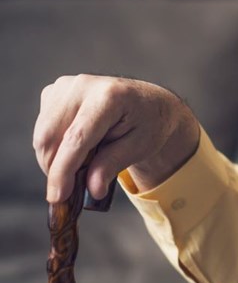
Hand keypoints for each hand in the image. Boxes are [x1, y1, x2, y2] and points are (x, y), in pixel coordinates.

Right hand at [33, 74, 200, 202]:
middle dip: (56, 169)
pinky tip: (78, 148)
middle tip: (73, 187)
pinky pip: (43, 129)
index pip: (76, 138)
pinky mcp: (54, 92)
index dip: (63, 170)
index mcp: (110, 96)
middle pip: (50, 137)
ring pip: (43, 135)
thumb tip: (92, 190)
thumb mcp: (140, 147)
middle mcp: (82, 85)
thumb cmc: (148, 124)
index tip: (56, 197)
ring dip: (55, 159)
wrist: (149, 102)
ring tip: (84, 163)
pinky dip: (54, 147)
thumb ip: (112, 165)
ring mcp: (65, 86)